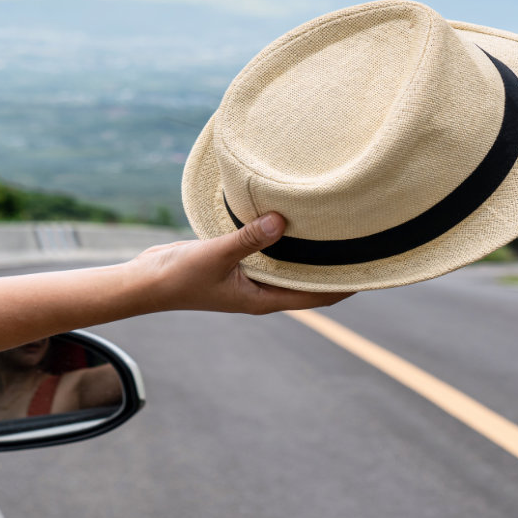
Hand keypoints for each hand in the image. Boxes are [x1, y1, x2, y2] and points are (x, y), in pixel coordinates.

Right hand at [125, 213, 353, 314]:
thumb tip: (282, 221)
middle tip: (363, 240)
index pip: (317, 296)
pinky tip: (291, 218)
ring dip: (309, 250)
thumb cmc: (178, 277)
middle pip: (310, 281)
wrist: (145, 281)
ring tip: (335, 227)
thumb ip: (249, 239)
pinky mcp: (236, 262)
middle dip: (334, 265)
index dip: (346, 286)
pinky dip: (283, 239)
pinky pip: (269, 251)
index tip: (372, 268)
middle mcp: (261, 291)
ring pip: (290, 264)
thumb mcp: (215, 255)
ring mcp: (249, 277)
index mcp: (263, 300)